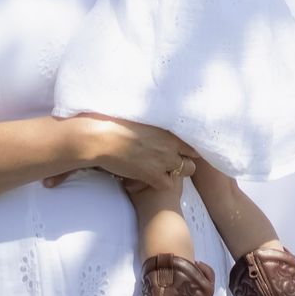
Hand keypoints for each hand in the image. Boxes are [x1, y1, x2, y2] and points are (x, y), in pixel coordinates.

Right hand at [59, 114, 197, 191]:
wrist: (101, 138)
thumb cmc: (114, 123)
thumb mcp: (139, 117)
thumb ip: (152, 122)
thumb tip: (150, 111)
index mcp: (168, 129)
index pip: (193, 141)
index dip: (188, 147)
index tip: (181, 149)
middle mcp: (170, 145)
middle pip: (193, 158)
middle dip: (185, 160)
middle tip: (171, 161)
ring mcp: (164, 161)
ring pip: (186, 171)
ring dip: (176, 172)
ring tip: (163, 170)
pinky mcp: (153, 176)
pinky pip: (168, 184)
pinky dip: (160, 183)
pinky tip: (150, 179)